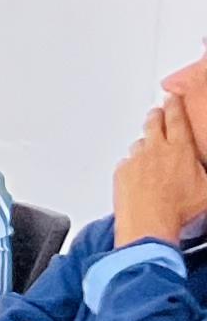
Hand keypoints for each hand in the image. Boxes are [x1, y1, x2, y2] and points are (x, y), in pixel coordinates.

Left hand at [113, 95, 206, 255]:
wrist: (149, 223)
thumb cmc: (179, 209)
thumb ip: (205, 172)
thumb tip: (204, 168)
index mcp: (180, 149)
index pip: (177, 119)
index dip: (175, 106)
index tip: (173, 97)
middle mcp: (155, 149)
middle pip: (153, 123)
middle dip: (156, 115)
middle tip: (159, 113)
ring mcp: (136, 160)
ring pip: (139, 143)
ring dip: (145, 143)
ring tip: (150, 150)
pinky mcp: (121, 172)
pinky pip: (127, 162)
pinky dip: (133, 165)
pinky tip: (139, 174)